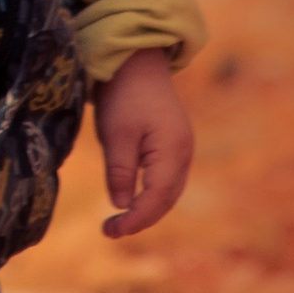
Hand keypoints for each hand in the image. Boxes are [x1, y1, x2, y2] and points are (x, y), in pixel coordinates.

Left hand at [93, 49, 192, 239]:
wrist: (137, 61)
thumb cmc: (124, 94)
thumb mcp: (116, 134)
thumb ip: (121, 171)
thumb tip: (122, 205)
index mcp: (172, 151)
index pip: (157, 197)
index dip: (136, 219)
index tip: (112, 231)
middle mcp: (184, 153)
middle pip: (166, 199)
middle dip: (141, 218)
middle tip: (109, 230)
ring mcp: (181, 148)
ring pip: (168, 191)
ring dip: (146, 209)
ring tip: (118, 222)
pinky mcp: (174, 145)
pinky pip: (166, 179)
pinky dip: (150, 195)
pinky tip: (132, 200)